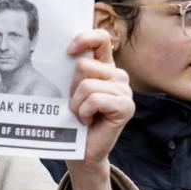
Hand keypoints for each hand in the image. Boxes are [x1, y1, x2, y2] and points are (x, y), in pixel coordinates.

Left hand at [65, 29, 133, 167]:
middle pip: (83, 66)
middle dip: (72, 88)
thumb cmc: (72, 120)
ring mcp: (125, 91)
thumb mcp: (69, 90)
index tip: (68, 51)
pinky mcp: (126, 106)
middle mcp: (118, 76)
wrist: (80, 151)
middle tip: (77, 104)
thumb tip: (64, 51)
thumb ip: (72, 70)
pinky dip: (85, 112)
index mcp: (105, 68)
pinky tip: (88, 121)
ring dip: (77, 104)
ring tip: (82, 115)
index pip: (101, 39)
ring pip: (87, 85)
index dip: (84, 39)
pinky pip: (95, 99)